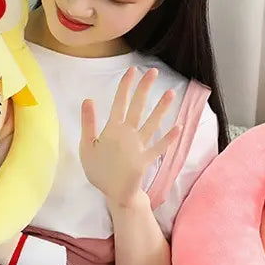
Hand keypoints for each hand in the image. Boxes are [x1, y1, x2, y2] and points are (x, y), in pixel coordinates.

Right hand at [80, 67, 180, 209]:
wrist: (112, 194)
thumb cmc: (98, 170)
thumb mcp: (86, 147)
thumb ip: (88, 123)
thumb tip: (88, 99)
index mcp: (112, 130)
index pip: (119, 102)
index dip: (126, 86)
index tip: (132, 70)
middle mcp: (127, 135)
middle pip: (138, 107)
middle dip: (145, 89)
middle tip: (153, 71)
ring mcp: (139, 147)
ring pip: (152, 123)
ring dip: (162, 108)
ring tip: (171, 93)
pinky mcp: (148, 159)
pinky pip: (160, 147)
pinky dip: (169, 138)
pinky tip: (179, 127)